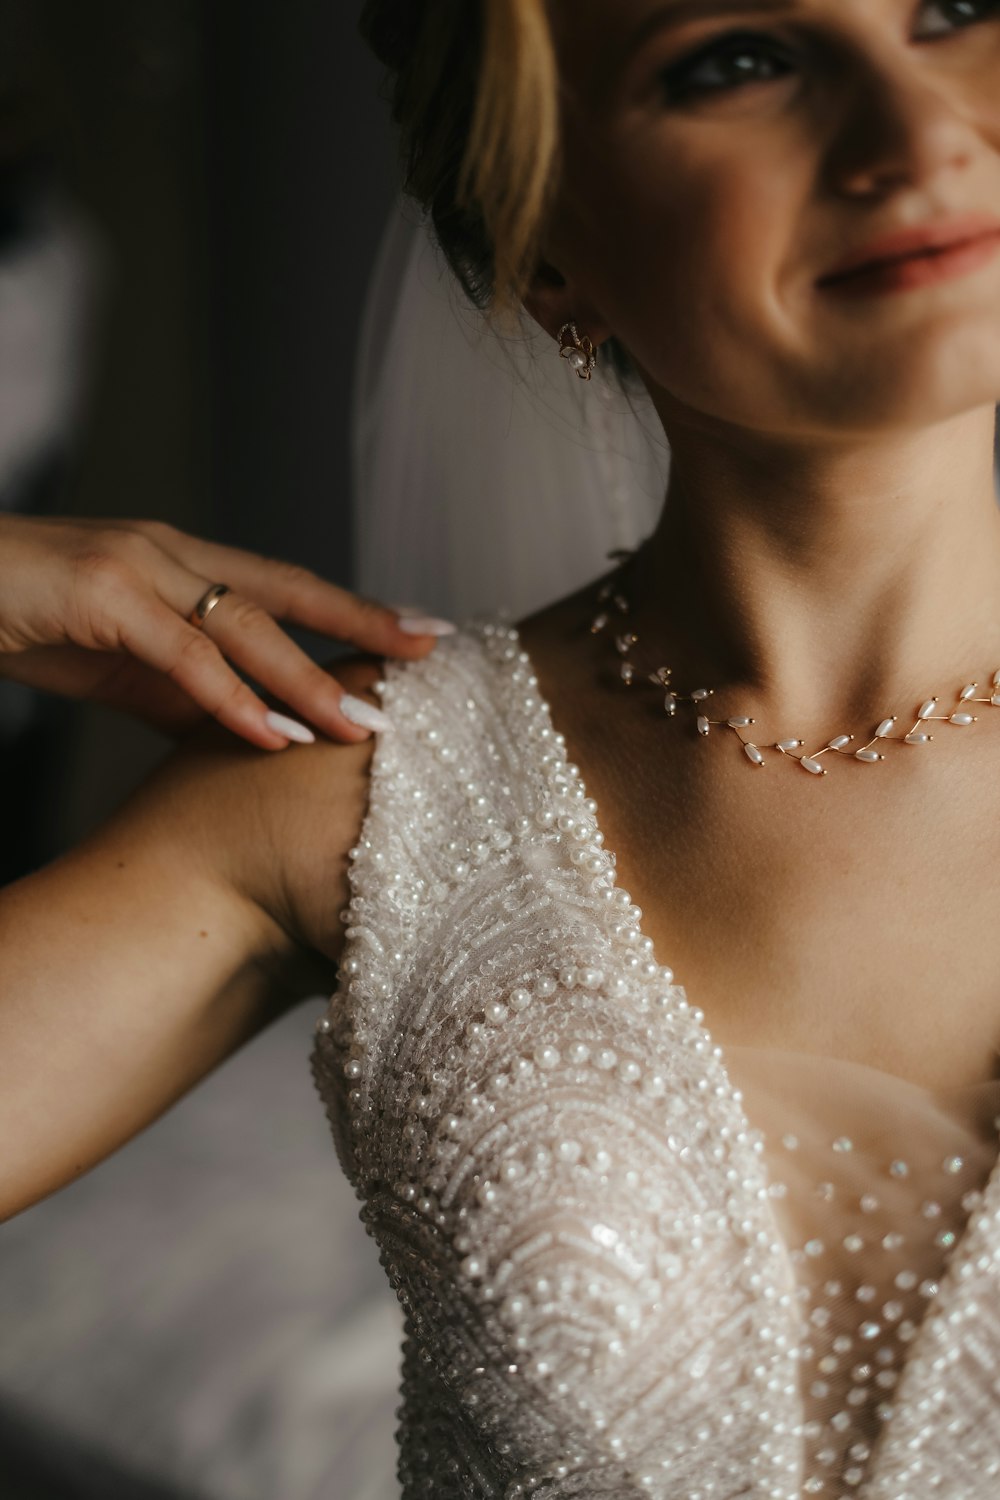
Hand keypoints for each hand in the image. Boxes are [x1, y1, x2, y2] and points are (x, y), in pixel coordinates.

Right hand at [0, 515, 453, 746]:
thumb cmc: (26, 618)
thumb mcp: (121, 661)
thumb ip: (184, 689)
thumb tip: (253, 728)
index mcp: (183, 564)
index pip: (286, 586)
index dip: (352, 610)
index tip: (414, 635)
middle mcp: (173, 553)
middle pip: (288, 588)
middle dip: (362, 622)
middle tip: (428, 651)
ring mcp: (139, 567)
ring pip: (245, 624)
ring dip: (307, 679)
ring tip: (360, 724)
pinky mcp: (101, 591)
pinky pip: (182, 653)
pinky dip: (231, 697)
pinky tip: (272, 734)